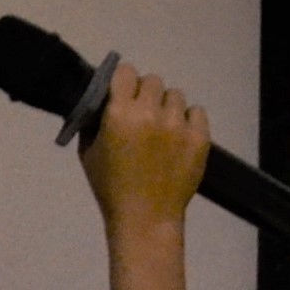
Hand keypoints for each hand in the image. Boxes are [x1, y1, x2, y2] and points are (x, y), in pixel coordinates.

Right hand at [80, 63, 211, 229]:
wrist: (145, 217)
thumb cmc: (111, 186)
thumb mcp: (89, 152)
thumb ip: (94, 121)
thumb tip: (101, 99)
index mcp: (119, 114)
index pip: (126, 72)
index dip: (123, 80)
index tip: (123, 91)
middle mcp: (150, 113)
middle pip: (153, 81)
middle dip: (145, 94)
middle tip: (141, 113)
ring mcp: (178, 124)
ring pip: (175, 95)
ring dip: (167, 106)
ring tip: (161, 129)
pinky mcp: (200, 136)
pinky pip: (197, 111)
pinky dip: (188, 120)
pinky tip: (179, 136)